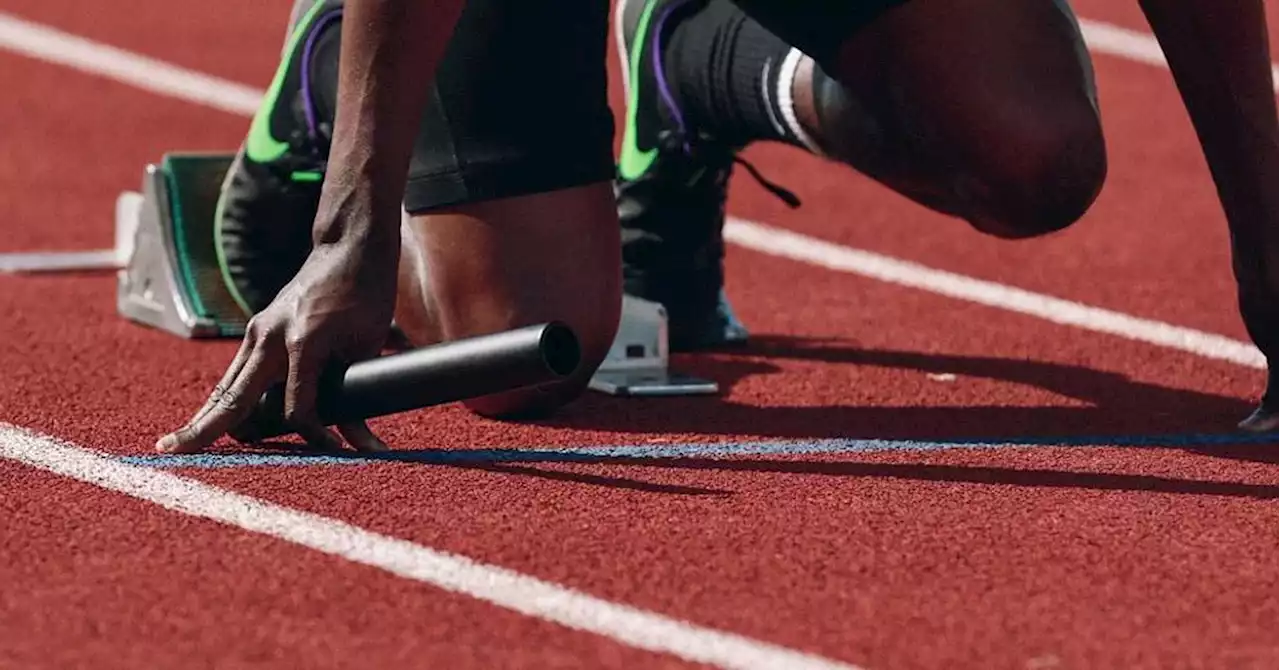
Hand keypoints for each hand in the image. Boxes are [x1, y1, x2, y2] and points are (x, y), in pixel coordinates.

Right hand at [156, 235, 397, 452]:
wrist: (347, 247)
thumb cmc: (365, 295)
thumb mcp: (368, 345)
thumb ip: (359, 394)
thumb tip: (360, 444)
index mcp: (302, 342)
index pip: (298, 409)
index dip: (316, 437)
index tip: (335, 451)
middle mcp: (270, 337)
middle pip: (233, 398)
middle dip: (205, 430)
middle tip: (170, 453)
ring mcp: (258, 332)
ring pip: (226, 386)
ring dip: (206, 417)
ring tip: (176, 445)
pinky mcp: (257, 330)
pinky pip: (235, 373)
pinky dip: (222, 399)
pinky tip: (206, 420)